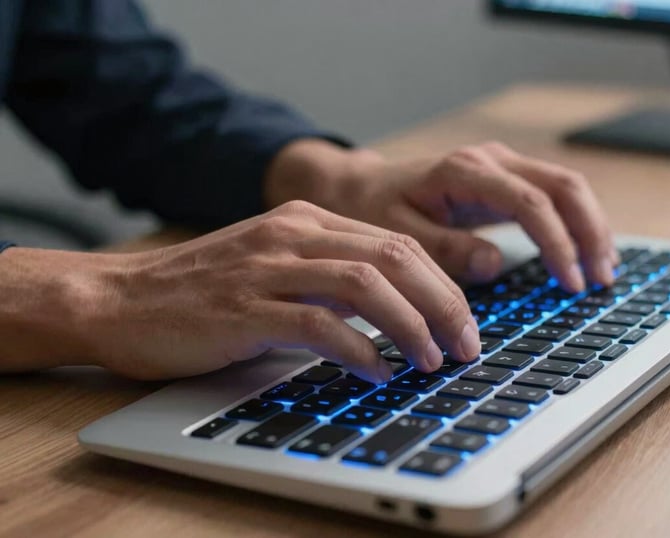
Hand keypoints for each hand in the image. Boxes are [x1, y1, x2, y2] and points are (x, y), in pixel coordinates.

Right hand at [0, 201, 480, 381]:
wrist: (118, 299)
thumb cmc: (200, 292)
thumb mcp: (274, 265)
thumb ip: (328, 277)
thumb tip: (393, 312)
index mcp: (306, 221)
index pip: (397, 243)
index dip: (442, 285)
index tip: (464, 323)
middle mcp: (291, 235)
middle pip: (394, 258)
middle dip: (443, 305)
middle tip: (466, 346)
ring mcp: (266, 268)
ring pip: (365, 285)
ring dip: (411, 326)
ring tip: (432, 362)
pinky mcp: (242, 309)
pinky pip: (318, 324)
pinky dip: (358, 350)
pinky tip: (377, 372)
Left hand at [266, 140, 617, 290]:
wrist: (358, 188)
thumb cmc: (374, 211)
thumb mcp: (399, 236)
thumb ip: (446, 250)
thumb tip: (496, 263)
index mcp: (464, 172)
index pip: (531, 204)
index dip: (557, 244)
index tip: (571, 284)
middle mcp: (489, 160)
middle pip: (562, 186)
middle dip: (589, 232)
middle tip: (600, 279)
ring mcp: (499, 165)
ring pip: (565, 186)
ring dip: (590, 225)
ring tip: (603, 269)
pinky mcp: (502, 179)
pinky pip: (551, 194)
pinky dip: (573, 221)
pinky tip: (584, 251)